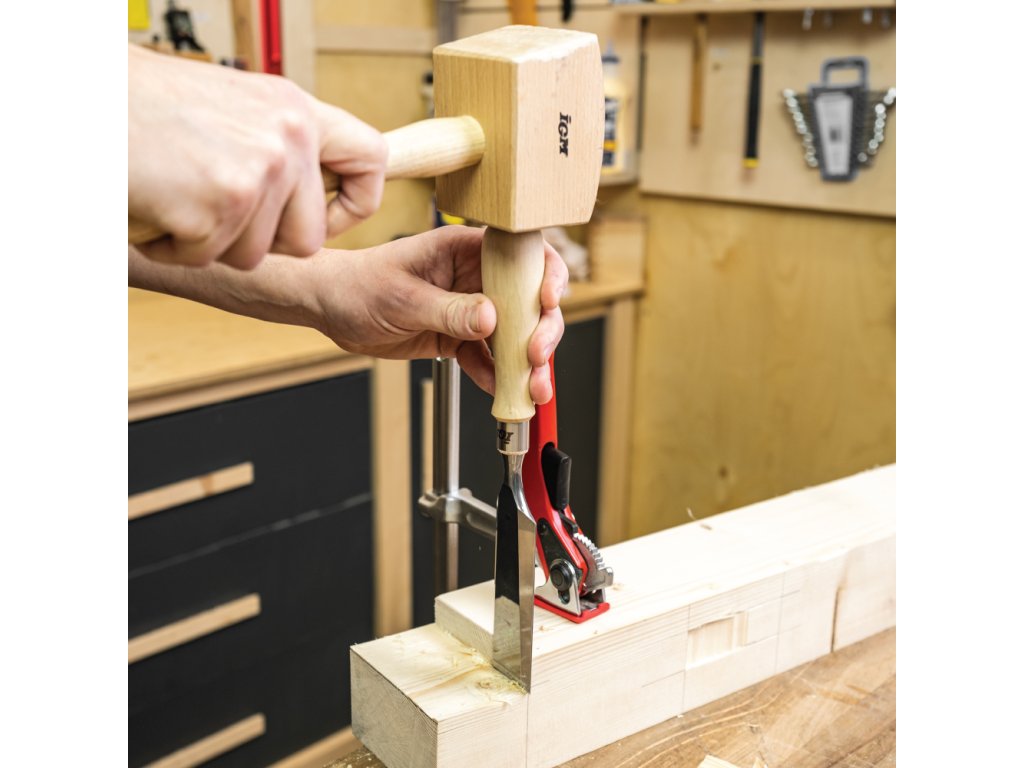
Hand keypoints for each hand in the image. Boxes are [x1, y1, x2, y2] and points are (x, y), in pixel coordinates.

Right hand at [128, 44, 385, 269]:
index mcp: (295, 110)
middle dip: (260, 241)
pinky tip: (154, 202)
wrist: (82, 98)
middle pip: (308, 239)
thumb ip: (279, 147)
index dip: (356, 203)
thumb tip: (312, 196)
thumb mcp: (234, 110)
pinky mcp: (221, 203)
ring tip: (174, 192)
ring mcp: (258, 171)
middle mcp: (287, 137)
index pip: (371, 159)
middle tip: (212, 207)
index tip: (328, 217)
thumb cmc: (144, 106)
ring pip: (254, 255)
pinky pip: (206, 257)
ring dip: (207, 241)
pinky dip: (171, 244)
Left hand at [309, 226, 567, 402]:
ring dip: (526, 363)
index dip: (545, 274)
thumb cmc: (359, 285)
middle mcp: (476, 277)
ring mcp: (471, 308)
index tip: (547, 301)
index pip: (523, 254)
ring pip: (514, 334)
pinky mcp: (459, 337)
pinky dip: (496, 376)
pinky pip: (488, 358)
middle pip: (529, 300)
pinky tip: (500, 393)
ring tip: (532, 389)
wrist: (331, 308)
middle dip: (541, 330)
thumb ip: (449, 310)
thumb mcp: (403, 298)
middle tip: (535, 356)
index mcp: (465, 249)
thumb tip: (492, 318)